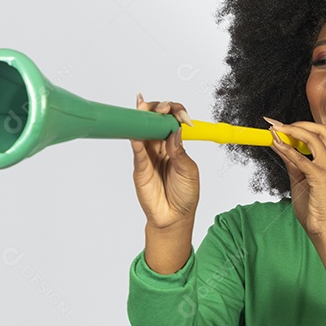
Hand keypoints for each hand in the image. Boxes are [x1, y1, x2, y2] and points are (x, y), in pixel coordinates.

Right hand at [131, 94, 198, 229]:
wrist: (174, 217)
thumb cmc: (185, 195)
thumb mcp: (189, 171)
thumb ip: (180, 152)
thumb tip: (174, 131)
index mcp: (176, 145)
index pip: (172, 121)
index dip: (175, 112)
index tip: (181, 114)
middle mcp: (161, 147)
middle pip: (155, 121)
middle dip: (157, 109)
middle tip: (162, 108)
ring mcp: (149, 156)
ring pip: (143, 131)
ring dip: (143, 119)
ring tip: (145, 109)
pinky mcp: (140, 168)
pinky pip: (137, 151)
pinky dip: (136, 140)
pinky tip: (137, 133)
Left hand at [265, 117, 325, 239]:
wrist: (324, 231)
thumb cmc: (315, 210)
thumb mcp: (301, 181)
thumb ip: (293, 164)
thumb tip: (281, 146)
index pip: (320, 136)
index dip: (301, 127)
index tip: (281, 126)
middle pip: (321, 131)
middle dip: (298, 124)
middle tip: (277, 125)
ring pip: (313, 139)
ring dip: (291, 131)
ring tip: (275, 130)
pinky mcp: (322, 178)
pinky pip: (302, 159)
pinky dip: (287, 149)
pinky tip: (277, 145)